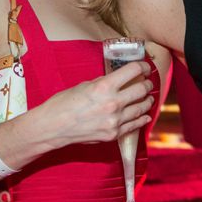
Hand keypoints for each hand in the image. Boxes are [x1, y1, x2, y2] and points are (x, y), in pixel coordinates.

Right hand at [37, 61, 154, 147]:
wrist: (53, 127)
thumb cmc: (63, 103)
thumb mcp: (84, 85)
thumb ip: (103, 83)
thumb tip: (117, 80)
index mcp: (104, 87)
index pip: (133, 71)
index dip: (143, 66)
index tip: (145, 67)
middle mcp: (113, 103)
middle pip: (141, 90)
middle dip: (147, 84)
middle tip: (147, 82)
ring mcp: (115, 121)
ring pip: (141, 108)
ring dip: (147, 101)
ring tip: (149, 98)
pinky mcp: (113, 134)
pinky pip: (134, 125)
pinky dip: (142, 119)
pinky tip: (145, 116)